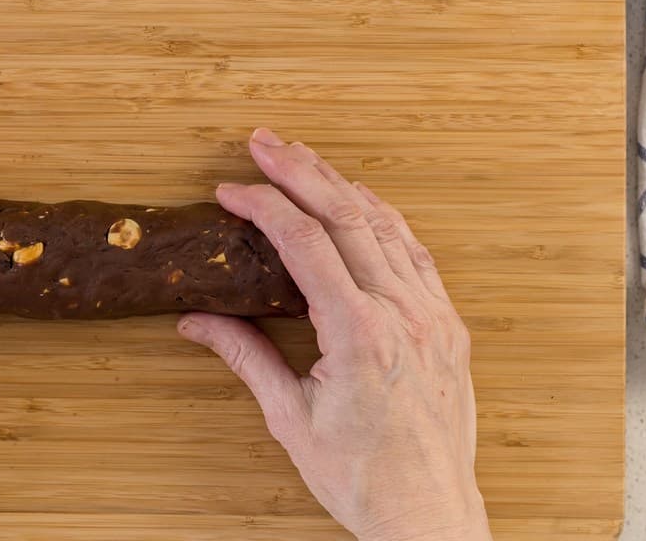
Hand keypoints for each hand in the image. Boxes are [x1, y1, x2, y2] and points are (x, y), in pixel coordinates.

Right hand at [178, 128, 490, 540]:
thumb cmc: (360, 476)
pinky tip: (364, 203)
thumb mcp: (289, 418)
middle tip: (265, 141)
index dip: (264, 205)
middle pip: (347, 216)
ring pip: (387, 226)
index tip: (231, 189)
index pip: (305, 243)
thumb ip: (246, 355)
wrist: (428, 513)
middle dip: (300, 171)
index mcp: (360, 334)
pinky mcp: (448, 324)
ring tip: (306, 158)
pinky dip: (386, 219)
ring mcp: (432, 315)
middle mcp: (402, 314)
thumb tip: (197, 321)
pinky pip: (417, 253)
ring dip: (342, 185)